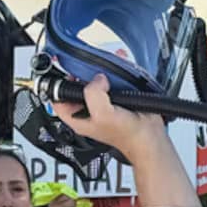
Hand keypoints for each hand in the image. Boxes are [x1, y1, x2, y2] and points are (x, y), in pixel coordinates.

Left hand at [53, 74, 170, 163]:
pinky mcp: (115, 98)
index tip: (67, 74)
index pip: (57, 99)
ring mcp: (101, 103)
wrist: (149, 136)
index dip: (59, 86)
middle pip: (75, 86)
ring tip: (105, 69)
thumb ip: (93, 94)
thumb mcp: (103, 115)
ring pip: (93, 81)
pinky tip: (118, 71)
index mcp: (77, 117)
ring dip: (99, 72)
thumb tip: (97, 79)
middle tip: (88, 69)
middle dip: (81, 74)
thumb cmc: (127, 135)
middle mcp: (87, 110)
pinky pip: (110, 81)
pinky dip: (114, 74)